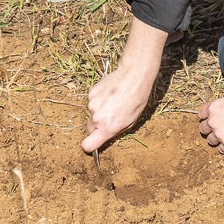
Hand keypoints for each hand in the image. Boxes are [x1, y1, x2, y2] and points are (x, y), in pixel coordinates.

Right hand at [82, 19, 166, 152]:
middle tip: (108, 118)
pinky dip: (99, 99)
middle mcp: (97, 118)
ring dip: (99, 110)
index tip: (92, 143)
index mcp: (107, 128)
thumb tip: (105, 136)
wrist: (133, 77)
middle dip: (96, 127)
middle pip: (89, 129)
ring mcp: (92, 104)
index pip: (87, 145)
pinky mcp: (91, 92)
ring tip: (113, 101)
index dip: (88, 146)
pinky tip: (110, 93)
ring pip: (92, 112)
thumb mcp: (130, 122)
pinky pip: (93, 100)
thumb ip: (114, 131)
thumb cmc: (136, 100)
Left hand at [198, 91, 223, 152]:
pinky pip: (221, 149)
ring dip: (216, 139)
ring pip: (211, 140)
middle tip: (216, 129)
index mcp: (213, 107)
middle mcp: (213, 121)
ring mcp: (219, 134)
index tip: (209, 119)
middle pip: (203, 129)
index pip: (201, 114)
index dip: (205, 117)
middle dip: (209, 129)